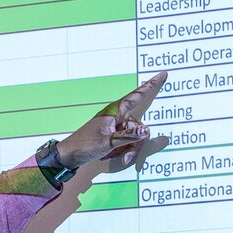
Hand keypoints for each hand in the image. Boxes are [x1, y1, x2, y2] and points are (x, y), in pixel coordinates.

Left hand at [55, 71, 169, 175]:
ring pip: (133, 137)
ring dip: (128, 150)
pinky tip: (111, 156)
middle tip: (126, 157)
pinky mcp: (112, 136)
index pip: (136, 96)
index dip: (150, 86)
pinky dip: (121, 151)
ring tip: (118, 158)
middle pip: (137, 126)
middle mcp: (116, 117)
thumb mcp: (108, 142)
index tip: (162, 74)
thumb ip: (128, 136)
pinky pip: (125, 143)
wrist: (69, 156)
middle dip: (135, 143)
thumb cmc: (85, 145)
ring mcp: (115, 127)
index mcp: (114, 111)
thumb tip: (146, 130)